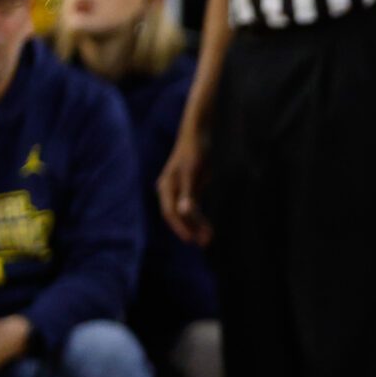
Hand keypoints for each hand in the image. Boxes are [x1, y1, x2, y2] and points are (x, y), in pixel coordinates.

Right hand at [158, 123, 211, 245]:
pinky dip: (199, 216)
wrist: (197, 134)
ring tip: (209, 238)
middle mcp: (168, 190)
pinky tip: (206, 226)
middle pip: (177, 215)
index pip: (171, 213)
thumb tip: (183, 212)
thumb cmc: (195, 151)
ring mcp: (177, 190)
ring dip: (196, 225)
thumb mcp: (193, 172)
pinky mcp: (187, 189)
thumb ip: (188, 193)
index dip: (181, 227)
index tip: (192, 240)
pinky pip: (191, 206)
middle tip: (206, 242)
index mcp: (167, 187)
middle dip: (191, 229)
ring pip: (185, 213)